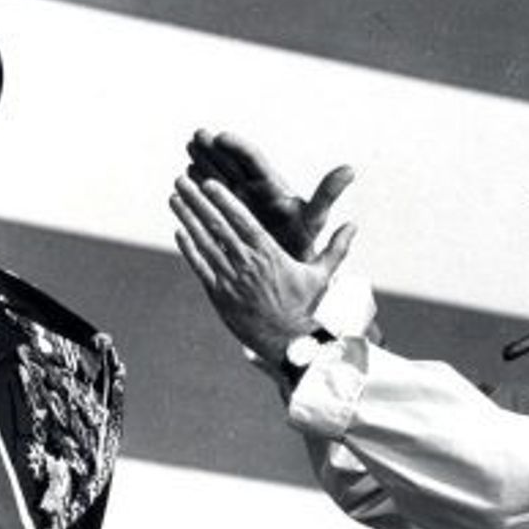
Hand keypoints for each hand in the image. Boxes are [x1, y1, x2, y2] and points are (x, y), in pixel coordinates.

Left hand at [170, 171, 353, 365]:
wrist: (292, 348)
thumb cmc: (308, 311)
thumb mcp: (323, 277)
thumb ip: (335, 248)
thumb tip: (353, 224)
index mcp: (271, 256)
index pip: (243, 221)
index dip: (224, 200)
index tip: (209, 182)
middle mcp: (248, 266)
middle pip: (218, 227)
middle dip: (198, 201)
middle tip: (181, 180)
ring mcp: (232, 282)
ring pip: (205, 244)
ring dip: (188, 219)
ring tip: (175, 198)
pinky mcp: (221, 297)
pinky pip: (201, 269)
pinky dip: (189, 249)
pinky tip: (179, 231)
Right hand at [186, 129, 354, 262]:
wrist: (288, 272)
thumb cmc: (302, 245)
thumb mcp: (314, 220)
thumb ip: (327, 195)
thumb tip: (351, 169)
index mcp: (272, 187)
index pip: (253, 160)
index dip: (237, 147)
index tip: (221, 137)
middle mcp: (255, 190)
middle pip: (233, 162)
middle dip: (215, 148)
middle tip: (197, 135)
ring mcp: (241, 202)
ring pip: (219, 176)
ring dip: (204, 161)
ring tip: (188, 148)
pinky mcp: (230, 215)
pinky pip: (212, 199)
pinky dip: (199, 188)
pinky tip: (185, 180)